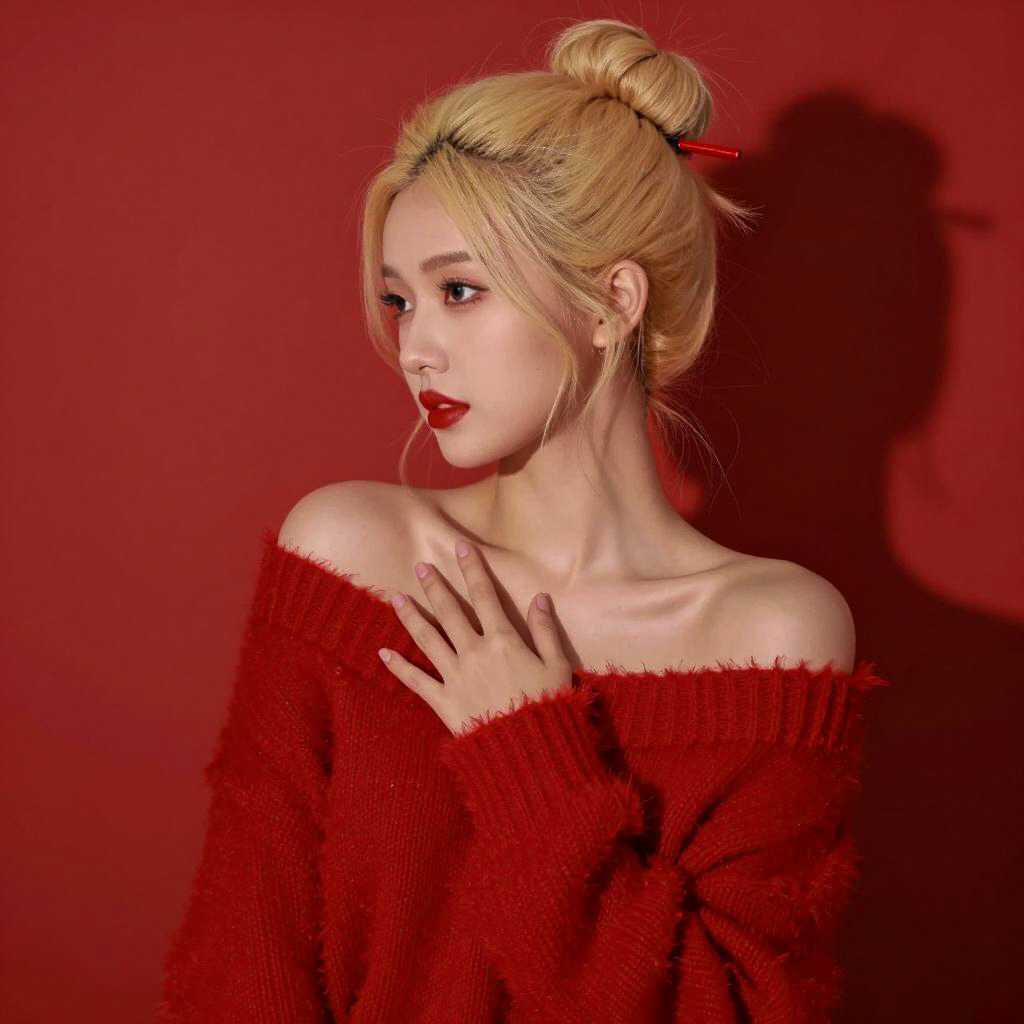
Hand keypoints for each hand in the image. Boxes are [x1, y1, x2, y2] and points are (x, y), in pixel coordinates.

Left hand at [377, 538, 573, 736]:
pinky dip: (398, 667)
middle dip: (434, 586)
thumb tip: (540, 597)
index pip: (484, 595)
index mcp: (503, 640)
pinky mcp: (443, 702)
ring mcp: (455, 676)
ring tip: (395, 598)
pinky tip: (382, 653)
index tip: (460, 546)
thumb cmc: (548, 706)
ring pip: (427, 639)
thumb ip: (546, 629)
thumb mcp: (557, 665)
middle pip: (449, 611)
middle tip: (420, 566)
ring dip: (410, 616)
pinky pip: (416, 681)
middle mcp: (474, 652)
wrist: (528, 750)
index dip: (472, 569)